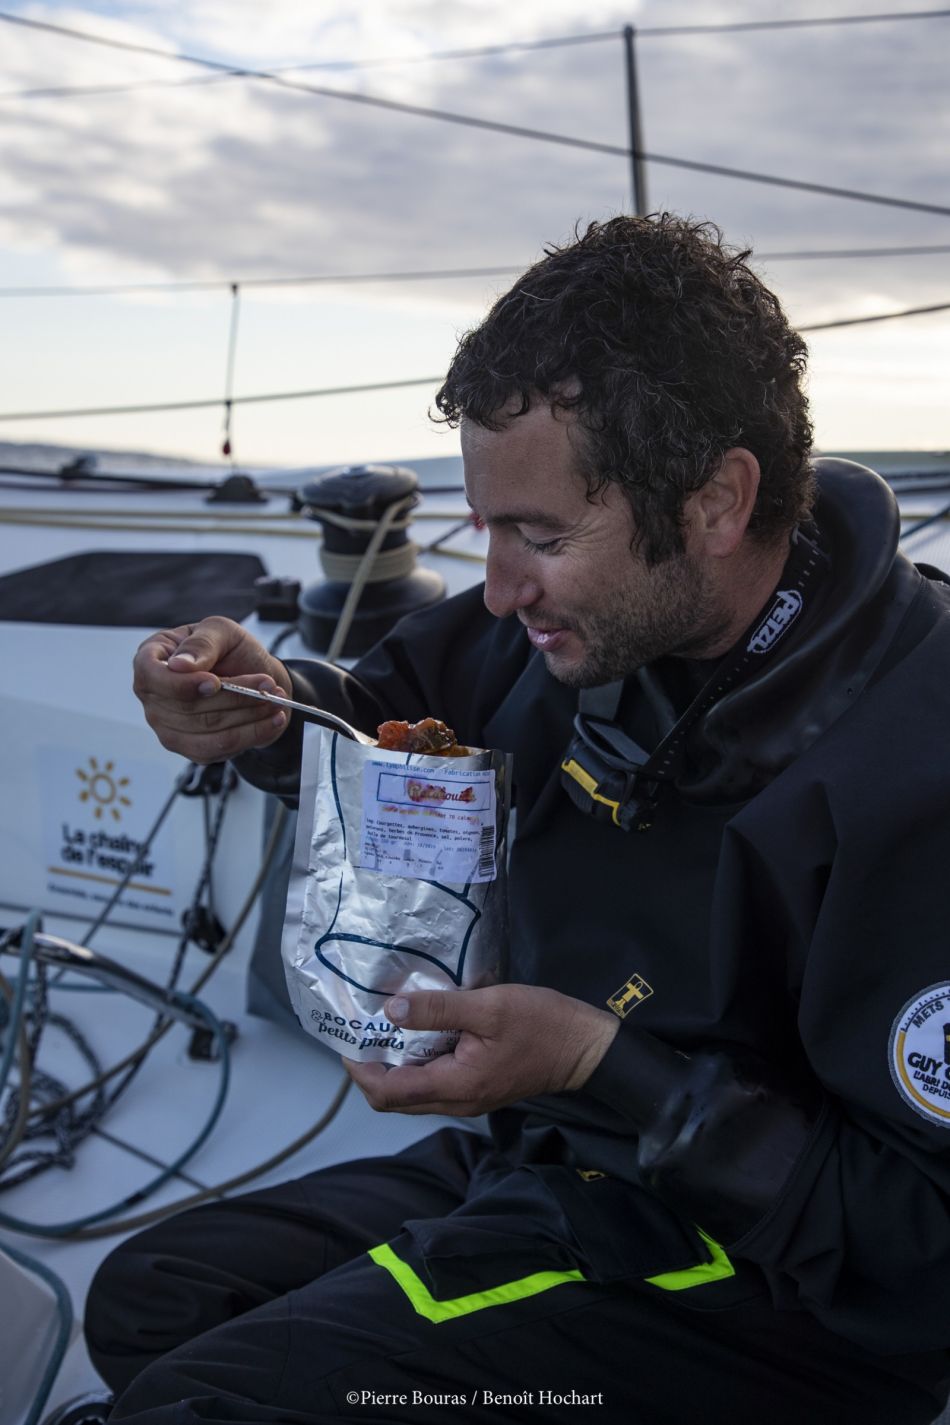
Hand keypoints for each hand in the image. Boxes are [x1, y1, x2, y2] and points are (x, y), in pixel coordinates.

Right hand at [132, 616, 293, 763]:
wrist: (255, 676)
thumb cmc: (232, 650)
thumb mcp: (222, 631)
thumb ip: (202, 644)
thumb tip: (179, 665)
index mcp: (152, 658)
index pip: (149, 675)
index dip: (181, 684)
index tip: (215, 682)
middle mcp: (153, 696)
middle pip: (187, 707)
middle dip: (233, 696)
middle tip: (267, 685)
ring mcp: (168, 726)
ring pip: (207, 729)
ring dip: (248, 715)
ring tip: (276, 700)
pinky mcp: (190, 748)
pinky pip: (219, 748)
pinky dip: (252, 734)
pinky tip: (273, 719)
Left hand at [345, 983, 618, 1116]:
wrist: (586, 1048)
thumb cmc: (542, 1024)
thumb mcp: (489, 1007)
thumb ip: (439, 1010)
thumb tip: (391, 1011)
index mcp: (456, 1086)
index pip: (389, 1094)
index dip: (360, 1071)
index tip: (348, 1039)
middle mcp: (457, 1101)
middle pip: (395, 1100)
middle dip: (371, 1069)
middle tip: (361, 1031)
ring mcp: (468, 1098)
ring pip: (413, 1093)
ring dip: (393, 1066)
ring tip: (384, 1028)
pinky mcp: (477, 1088)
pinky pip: (434, 1083)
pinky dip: (416, 1063)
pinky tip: (419, 1032)